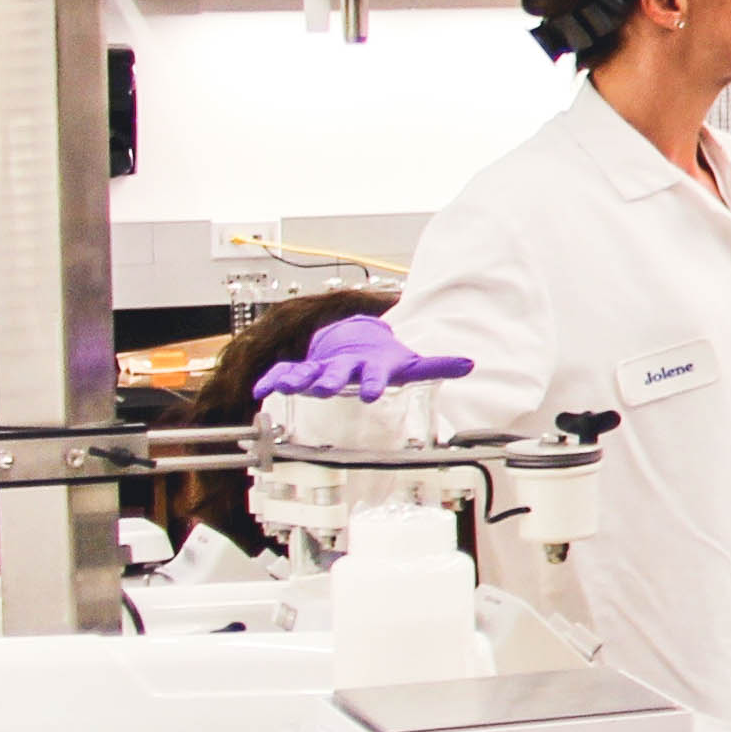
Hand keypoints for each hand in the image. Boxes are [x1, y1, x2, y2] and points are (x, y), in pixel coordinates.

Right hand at [255, 313, 473, 403]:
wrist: (358, 339)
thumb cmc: (386, 359)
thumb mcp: (411, 364)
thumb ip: (438, 366)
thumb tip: (470, 363)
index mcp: (372, 365)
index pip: (373, 374)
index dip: (372, 382)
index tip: (370, 393)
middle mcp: (345, 365)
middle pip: (336, 372)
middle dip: (328, 380)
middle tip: (321, 387)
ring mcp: (323, 366)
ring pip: (306, 371)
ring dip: (296, 379)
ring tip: (283, 387)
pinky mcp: (306, 370)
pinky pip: (286, 373)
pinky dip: (272, 379)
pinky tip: (260, 390)